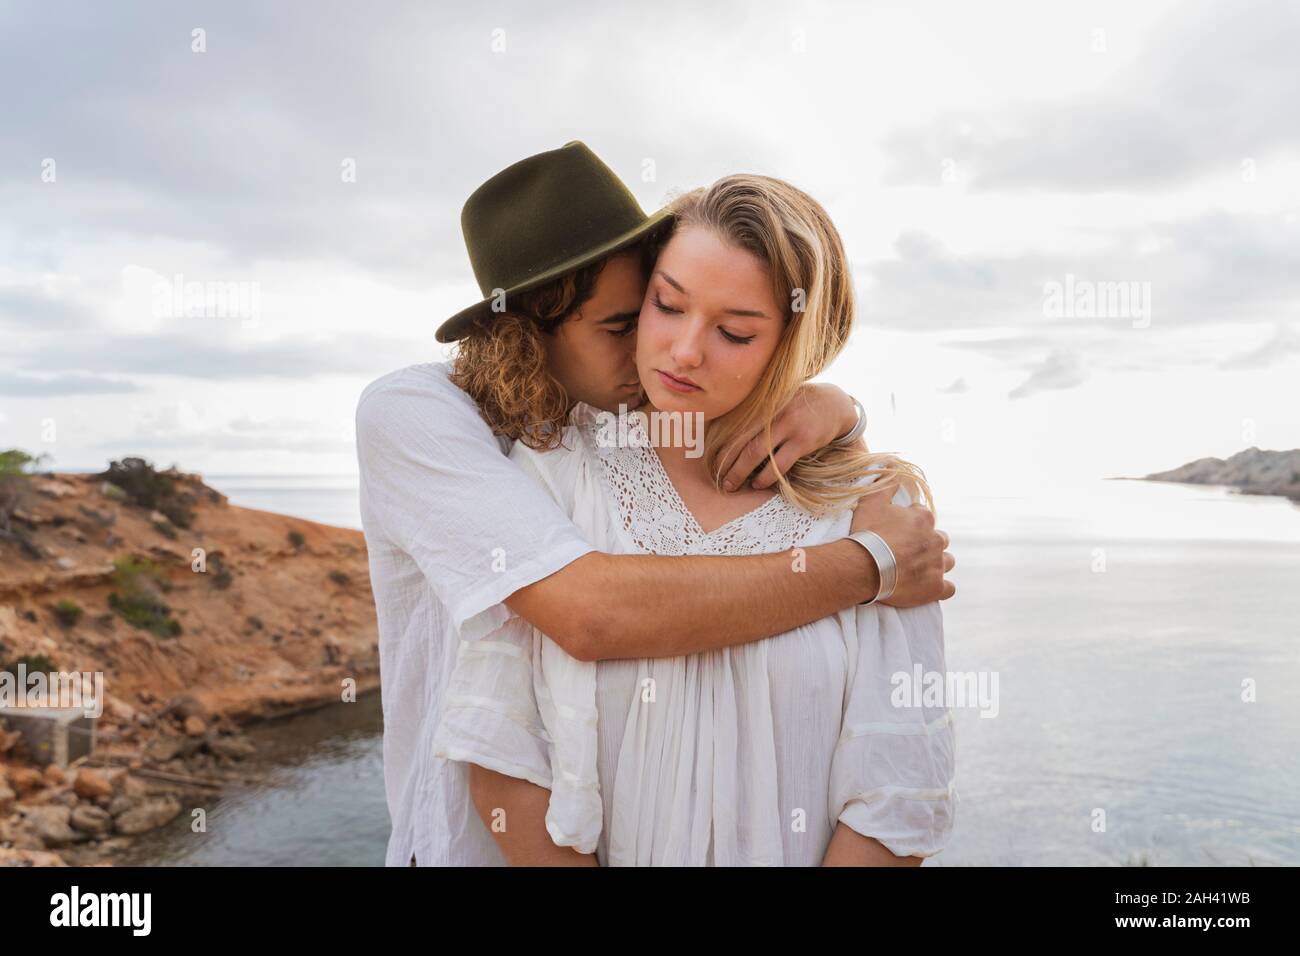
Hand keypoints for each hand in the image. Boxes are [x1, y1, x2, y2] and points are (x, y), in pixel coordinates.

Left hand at [719, 382, 856, 491]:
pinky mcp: (803, 440)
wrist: (834, 403)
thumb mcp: (776, 400)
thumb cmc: (798, 404)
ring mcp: (788, 425)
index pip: (733, 426)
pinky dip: (766, 476)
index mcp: (762, 403)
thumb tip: (725, 433)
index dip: (720, 446)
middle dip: (726, 463)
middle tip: (719, 480)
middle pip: (740, 441)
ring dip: (741, 473)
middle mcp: (771, 412)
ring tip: (732, 485)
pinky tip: (758, 483)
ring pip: (755, 453)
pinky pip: (779, 463)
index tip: (711, 462)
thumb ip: (755, 413)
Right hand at [850, 481, 954, 605]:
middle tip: (907, 552)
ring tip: (917, 569)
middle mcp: (936, 540)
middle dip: (927, 543)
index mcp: (923, 518)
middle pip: (939, 539)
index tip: (896, 532)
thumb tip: (895, 471)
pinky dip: (941, 587)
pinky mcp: (936, 587)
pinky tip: (929, 587)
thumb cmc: (867, 534)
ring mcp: (938, 565)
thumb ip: (886, 485)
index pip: (923, 517)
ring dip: (936, 563)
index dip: (909, 524)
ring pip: (947, 562)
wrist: (864, 567)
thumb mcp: (871, 501)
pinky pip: (949, 588)